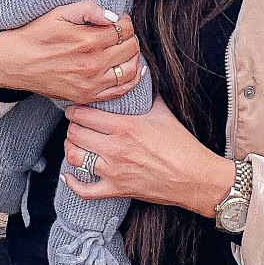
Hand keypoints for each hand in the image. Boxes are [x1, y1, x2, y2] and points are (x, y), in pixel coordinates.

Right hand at [0, 3, 142, 104]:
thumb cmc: (36, 35)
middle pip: (130, 47)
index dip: (124, 21)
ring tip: (123, 48)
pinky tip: (132, 68)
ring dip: (132, 55)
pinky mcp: (87, 96)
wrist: (15, 63)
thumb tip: (112, 15)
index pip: (124, 28)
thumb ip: (88, 9)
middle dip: (129, 36)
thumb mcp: (58, 13)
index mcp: (87, 40)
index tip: (117, 20)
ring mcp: (91, 83)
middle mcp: (92, 64)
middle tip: (120, 32)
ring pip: (131, 68)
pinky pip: (121, 90)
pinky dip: (132, 78)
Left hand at [63, 96, 235, 216]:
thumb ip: (147, 93)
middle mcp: (116, 149)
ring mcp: (114, 171)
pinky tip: (68, 175)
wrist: (195, 177)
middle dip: (71, 127)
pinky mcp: (117, 190)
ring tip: (74, 144)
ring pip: (75, 158)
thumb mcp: (163, 112)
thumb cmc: (182, 145)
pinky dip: (73, 184)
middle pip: (76, 135)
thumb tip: (141, 73)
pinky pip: (85, 191)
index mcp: (126, 127)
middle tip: (75, 124)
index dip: (75, 109)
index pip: (85, 114)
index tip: (75, 107)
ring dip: (70, 149)